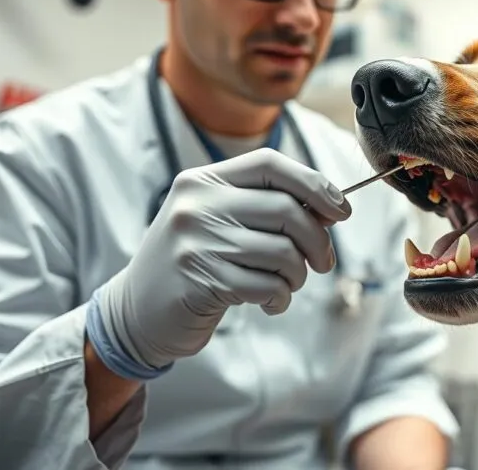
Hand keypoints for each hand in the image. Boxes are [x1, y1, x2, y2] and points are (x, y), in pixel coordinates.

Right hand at [86, 148, 351, 378]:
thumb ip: (267, 209)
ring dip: (298, 275)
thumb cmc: (196, 263)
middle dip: (318, 241)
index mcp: (204, 180)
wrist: (136, 313)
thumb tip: (331, 208)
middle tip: (322, 262)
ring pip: (283, 252)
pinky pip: (268, 285)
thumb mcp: (220, 222)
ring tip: (286, 284)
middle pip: (287, 210)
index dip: (314, 184)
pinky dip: (280, 297)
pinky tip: (270, 302)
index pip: (271, 165)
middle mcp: (197, 204)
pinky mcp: (200, 280)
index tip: (341, 211)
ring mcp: (195, 241)